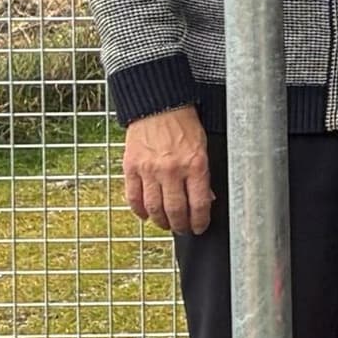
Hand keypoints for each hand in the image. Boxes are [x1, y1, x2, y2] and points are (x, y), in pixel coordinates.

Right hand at [121, 106, 214, 234]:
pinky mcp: (131, 168)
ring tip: (166, 224)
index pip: (199, 203)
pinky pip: (133, 197)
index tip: (200, 227)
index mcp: (195, 164)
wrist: (158, 107)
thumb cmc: (184, 124)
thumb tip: (206, 199)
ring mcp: (149, 170)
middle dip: (181, 225)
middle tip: (183, 230)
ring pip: (154, 208)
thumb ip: (203, 174)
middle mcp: (172, 170)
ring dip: (161, 221)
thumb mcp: (203, 148)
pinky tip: (146, 214)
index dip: (200, 221)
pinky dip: (139, 210)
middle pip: (176, 210)